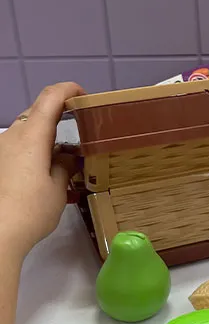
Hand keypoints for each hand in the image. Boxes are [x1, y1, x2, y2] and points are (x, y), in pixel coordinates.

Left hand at [0, 82, 85, 258]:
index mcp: (32, 136)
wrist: (0, 232)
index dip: (68, 90)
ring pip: (27, 132)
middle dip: (60, 117)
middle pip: (37, 113)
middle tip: (81, 130)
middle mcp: (13, 136)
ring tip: (68, 158)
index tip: (84, 95)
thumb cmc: (32, 209)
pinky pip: (19, 148)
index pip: (50, 98)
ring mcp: (2, 150)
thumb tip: (68, 157)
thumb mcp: (58, 188)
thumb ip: (65, 166)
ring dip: (48, 137)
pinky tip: (49, 172)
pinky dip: (36, 151)